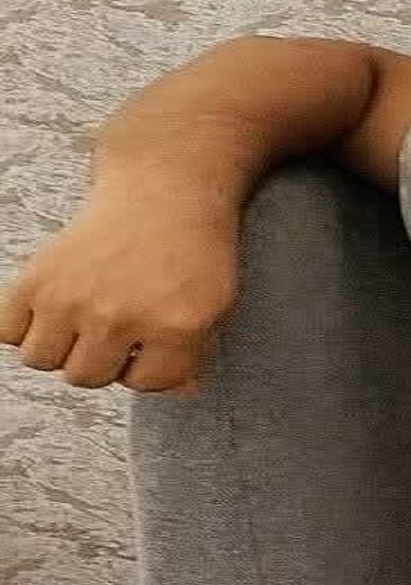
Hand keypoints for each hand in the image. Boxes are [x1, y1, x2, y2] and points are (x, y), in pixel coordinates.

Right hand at [0, 197, 239, 397]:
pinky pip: (9, 332)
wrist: (163, 191)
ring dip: (62, 348)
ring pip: (42, 360)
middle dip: (103, 360)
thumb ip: (195, 353)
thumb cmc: (193, 248)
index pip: (147, 384)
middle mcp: (120, 317)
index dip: (150, 368)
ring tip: (82, 323)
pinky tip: (53, 311)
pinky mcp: (36, 278)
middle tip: (115, 333)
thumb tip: (179, 393)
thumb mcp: (216, 303)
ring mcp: (73, 298)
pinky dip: (25, 327)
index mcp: (175, 326)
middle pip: (87, 377)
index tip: (151, 346)